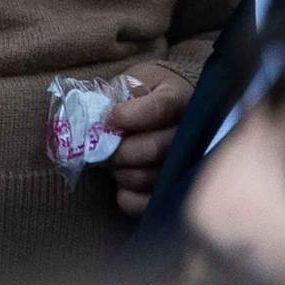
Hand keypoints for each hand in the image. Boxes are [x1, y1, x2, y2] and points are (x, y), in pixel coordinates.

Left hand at [105, 61, 191, 216]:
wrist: (158, 107)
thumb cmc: (141, 94)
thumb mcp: (131, 81)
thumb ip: (116, 94)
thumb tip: (96, 118)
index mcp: (177, 99)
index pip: (160, 109)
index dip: (130, 117)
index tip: (110, 118)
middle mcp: (189, 132)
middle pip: (156, 148)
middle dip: (121, 151)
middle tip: (103, 148)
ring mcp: (184, 163)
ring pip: (151, 177)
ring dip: (122, 173)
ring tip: (112, 163)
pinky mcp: (171, 189)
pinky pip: (150, 203)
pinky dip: (128, 198)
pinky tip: (120, 186)